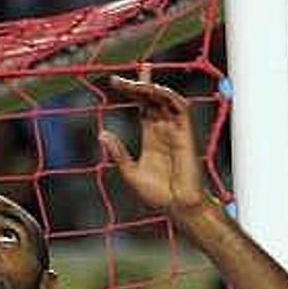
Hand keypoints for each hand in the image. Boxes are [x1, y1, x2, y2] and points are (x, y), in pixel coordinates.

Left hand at [100, 65, 210, 225]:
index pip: (143, 106)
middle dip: (137, 85)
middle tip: (116, 81)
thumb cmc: (158, 196)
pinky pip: (180, 107)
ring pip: (164, 98)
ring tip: (132, 85)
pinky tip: (153, 91)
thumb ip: (118, 154)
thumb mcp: (130, 174)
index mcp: (151, 137)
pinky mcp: (186, 133)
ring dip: (149, 88)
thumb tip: (102, 134)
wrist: (179, 207)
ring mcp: (175, 130)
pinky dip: (168, 96)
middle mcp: (163, 129)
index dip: (134, 90)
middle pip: (152, 98)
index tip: (115, 81)